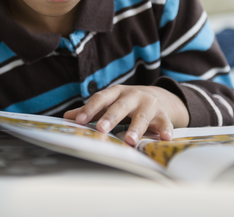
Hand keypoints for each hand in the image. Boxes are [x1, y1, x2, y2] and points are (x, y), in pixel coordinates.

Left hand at [63, 85, 189, 145]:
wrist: (160, 96)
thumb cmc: (128, 102)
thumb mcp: (110, 102)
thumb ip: (91, 110)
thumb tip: (67, 117)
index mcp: (116, 92)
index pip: (101, 98)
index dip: (90, 109)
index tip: (79, 120)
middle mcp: (133, 96)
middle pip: (121, 106)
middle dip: (111, 117)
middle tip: (102, 128)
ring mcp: (149, 105)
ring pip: (142, 116)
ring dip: (136, 128)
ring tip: (130, 140)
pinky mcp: (163, 114)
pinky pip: (164, 122)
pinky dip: (165, 130)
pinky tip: (164, 138)